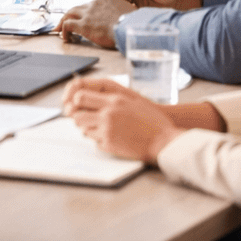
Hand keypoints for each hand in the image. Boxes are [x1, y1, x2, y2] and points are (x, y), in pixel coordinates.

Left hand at [57, 0, 135, 48]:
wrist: (132, 28)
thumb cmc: (136, 25)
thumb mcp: (132, 15)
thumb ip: (126, 16)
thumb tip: (129, 21)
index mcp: (108, 0)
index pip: (93, 5)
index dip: (87, 13)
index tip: (86, 18)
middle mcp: (96, 4)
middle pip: (78, 7)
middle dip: (70, 15)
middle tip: (64, 22)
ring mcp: (88, 13)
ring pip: (69, 13)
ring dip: (63, 21)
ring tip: (60, 30)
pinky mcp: (83, 25)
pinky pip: (67, 25)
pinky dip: (63, 31)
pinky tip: (66, 38)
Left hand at [62, 77, 183, 162]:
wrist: (164, 142)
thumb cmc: (152, 121)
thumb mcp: (134, 100)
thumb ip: (114, 97)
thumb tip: (95, 95)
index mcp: (114, 101)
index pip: (81, 96)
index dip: (77, 100)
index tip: (81, 103)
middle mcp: (108, 115)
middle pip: (77, 114)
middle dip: (79, 116)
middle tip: (86, 117)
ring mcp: (107, 131)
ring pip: (83, 129)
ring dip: (88, 128)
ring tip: (100, 128)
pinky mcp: (109, 145)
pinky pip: (95, 141)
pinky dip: (100, 139)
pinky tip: (112, 138)